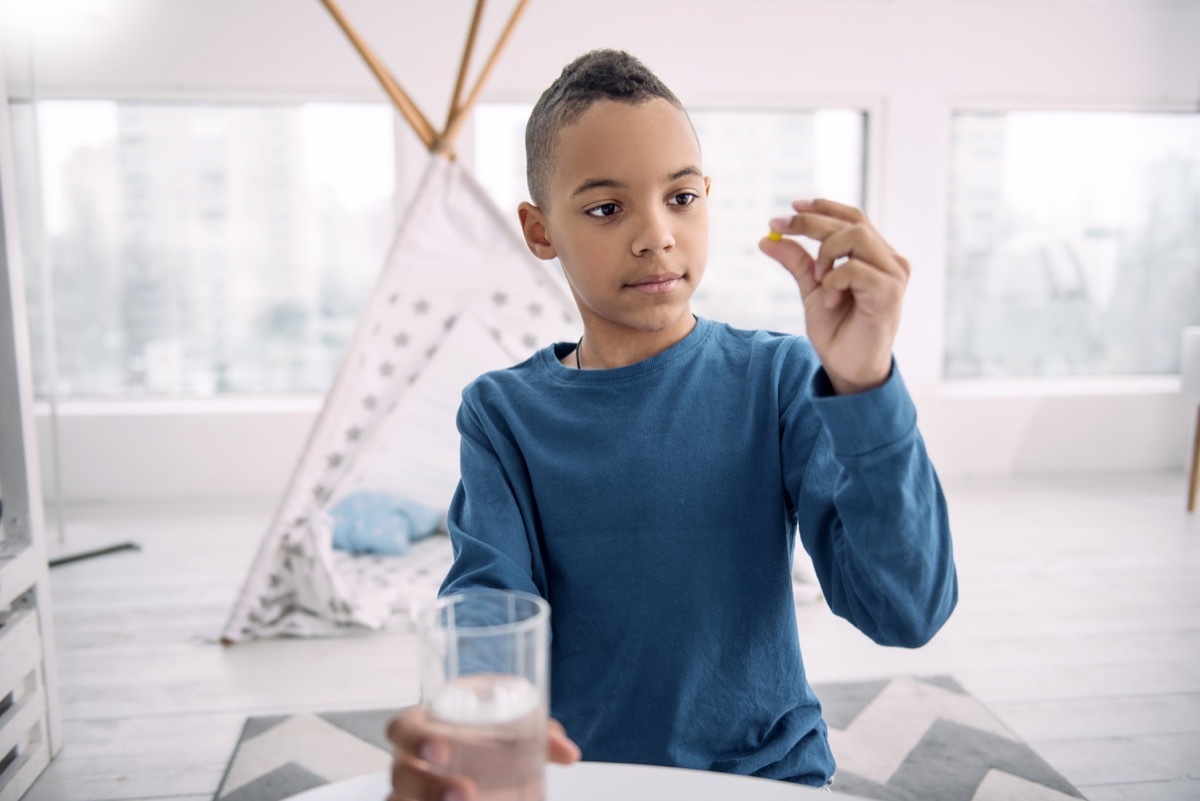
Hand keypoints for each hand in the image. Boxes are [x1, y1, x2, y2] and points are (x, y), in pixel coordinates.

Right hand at [386, 705, 581, 800]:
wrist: (490, 771)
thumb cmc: (489, 745)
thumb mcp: (512, 735)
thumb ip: (540, 736)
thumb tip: (569, 753)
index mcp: (426, 730)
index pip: (401, 728)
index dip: (414, 739)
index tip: (442, 750)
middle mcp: (411, 764)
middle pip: (400, 774)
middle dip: (428, 787)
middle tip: (466, 792)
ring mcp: (410, 794)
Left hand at [759, 199, 909, 394]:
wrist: (848, 369)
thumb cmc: (837, 330)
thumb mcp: (811, 289)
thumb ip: (796, 261)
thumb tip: (766, 237)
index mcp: (875, 255)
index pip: (853, 217)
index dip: (823, 206)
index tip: (791, 206)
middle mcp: (890, 261)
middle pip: (852, 221)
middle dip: (811, 222)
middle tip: (778, 228)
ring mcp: (893, 276)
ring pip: (856, 237)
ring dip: (825, 253)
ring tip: (816, 280)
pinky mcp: (889, 294)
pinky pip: (854, 269)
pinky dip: (833, 280)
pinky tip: (829, 301)